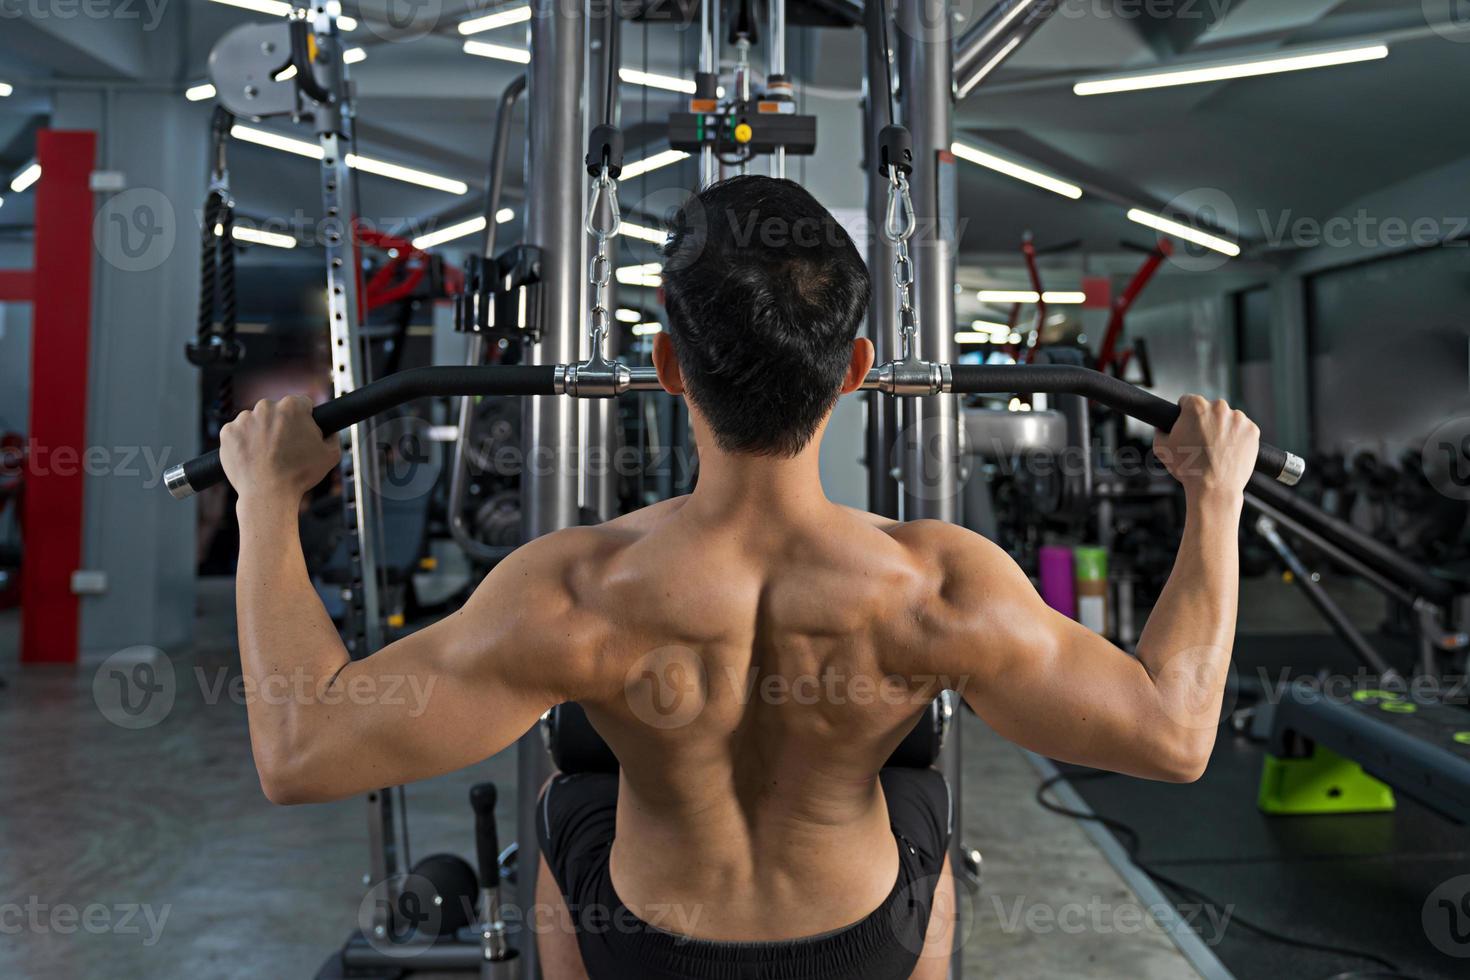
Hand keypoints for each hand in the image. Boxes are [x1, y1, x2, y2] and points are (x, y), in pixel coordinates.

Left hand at [220, 396, 339, 501]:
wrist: (268, 494)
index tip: (300, 432)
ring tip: (267, 455)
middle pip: (276, 411)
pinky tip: (253, 457)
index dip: (304, 419)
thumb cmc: (299, 475)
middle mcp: (265, 407)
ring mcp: (243, 419)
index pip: (301, 404)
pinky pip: (237, 433)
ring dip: (261, 433)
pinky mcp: (227, 432)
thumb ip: (333, 436)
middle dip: (280, 425)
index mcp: (292, 407)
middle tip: (284, 448)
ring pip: (255, 421)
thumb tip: (330, 430)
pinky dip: (243, 442)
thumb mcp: (330, 455)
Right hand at [1154, 395, 1259, 500]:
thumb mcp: (1161, 448)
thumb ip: (1160, 430)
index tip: (1188, 425)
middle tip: (1202, 441)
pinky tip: (1228, 451)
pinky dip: (1238, 437)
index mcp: (1196, 406)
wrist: (1214, 488)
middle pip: (1210, 409)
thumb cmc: (1188, 469)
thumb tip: (1162, 427)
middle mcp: (1219, 407)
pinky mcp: (1252, 430)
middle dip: (1206, 421)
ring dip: (1223, 428)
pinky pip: (1243, 429)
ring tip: (1216, 449)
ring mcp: (1239, 418)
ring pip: (1228, 419)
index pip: (1188, 400)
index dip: (1184, 414)